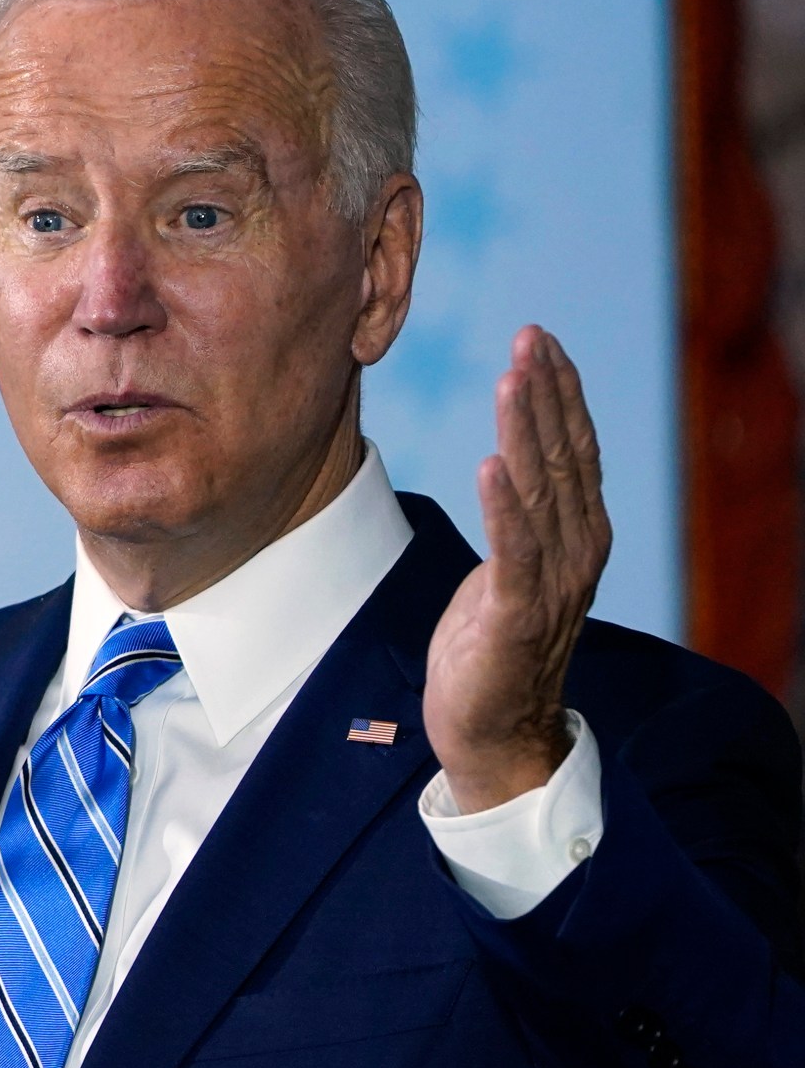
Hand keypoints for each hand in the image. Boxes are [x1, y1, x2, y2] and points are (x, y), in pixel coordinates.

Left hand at [423, 327, 611, 812]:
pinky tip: (490, 464)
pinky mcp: (515, 615)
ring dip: (525, 431)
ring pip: (540, 492)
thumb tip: (512, 459)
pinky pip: (512, 551)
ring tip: (512, 378)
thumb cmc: (493, 645)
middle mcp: (576, 553)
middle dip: (545, 394)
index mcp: (578, 536)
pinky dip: (503, 505)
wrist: (494, 730)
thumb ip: (522, 517)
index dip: (560, 394)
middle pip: (562, 458)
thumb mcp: (512, 567)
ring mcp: (550, 584)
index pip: (573, 450)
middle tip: (530, 337)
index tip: (540, 341)